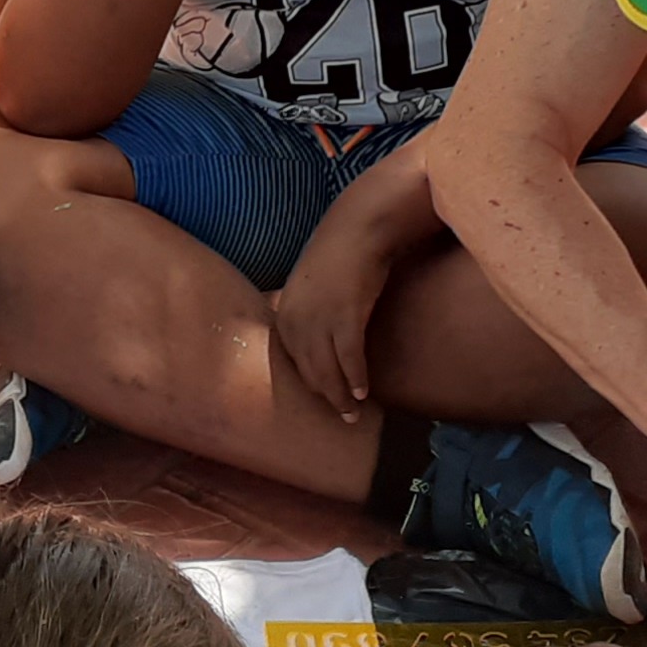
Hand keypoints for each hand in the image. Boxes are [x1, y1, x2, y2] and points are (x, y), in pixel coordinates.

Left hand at [273, 216, 397, 422]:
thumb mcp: (310, 288)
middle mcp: (295, 320)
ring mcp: (318, 320)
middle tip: (342, 416)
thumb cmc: (338, 257)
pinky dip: (356, 378)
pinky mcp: (345, 317)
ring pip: (327, 371)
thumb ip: (307, 313)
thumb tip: (314, 337)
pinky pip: (349, 358)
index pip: (294, 361)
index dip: (310, 383)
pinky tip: (363, 393)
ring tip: (353, 413)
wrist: (356, 230)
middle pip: (309, 372)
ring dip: (341, 396)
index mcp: (283, 314)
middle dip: (325, 396)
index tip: (324, 398)